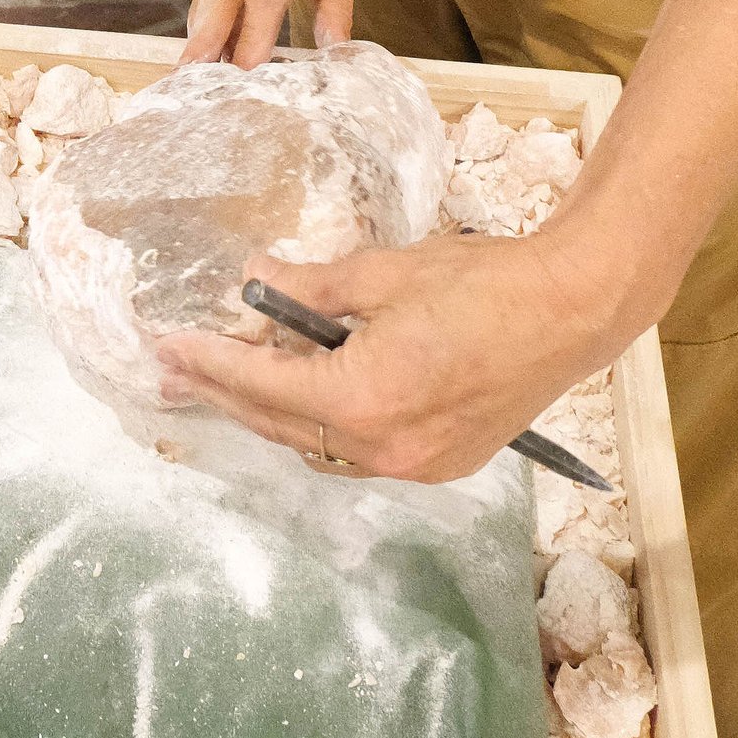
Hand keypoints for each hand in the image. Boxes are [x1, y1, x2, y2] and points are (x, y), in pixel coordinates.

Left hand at [157, 221, 639, 485]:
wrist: (570, 310)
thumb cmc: (480, 283)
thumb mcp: (382, 273)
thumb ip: (310, 286)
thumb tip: (254, 279)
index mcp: (361, 400)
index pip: (261, 388)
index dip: (210, 366)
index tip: (168, 349)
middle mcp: (381, 449)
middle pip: (281, 426)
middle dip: (228, 394)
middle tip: (181, 369)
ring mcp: (414, 464)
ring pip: (318, 446)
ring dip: (276, 413)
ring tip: (238, 376)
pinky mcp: (441, 464)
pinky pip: (359, 452)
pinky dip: (325, 424)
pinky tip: (312, 391)